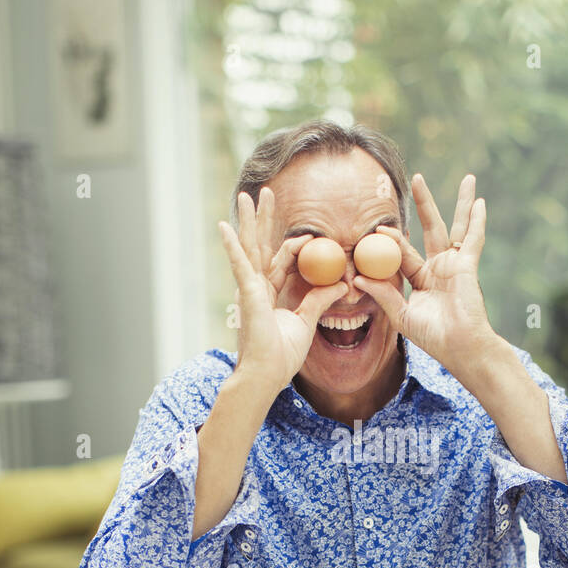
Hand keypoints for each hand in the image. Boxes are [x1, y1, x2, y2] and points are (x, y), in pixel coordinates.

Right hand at [218, 188, 346, 393]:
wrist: (267, 375)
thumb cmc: (281, 356)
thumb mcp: (307, 322)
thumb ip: (320, 300)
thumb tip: (342, 285)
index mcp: (271, 292)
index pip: (284, 260)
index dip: (298, 245)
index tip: (314, 236)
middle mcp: (258, 287)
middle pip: (262, 245)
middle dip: (264, 218)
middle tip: (266, 192)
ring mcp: (250, 289)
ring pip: (250, 247)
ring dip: (249, 220)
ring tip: (246, 195)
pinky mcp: (247, 295)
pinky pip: (240, 265)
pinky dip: (232, 246)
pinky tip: (225, 227)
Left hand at [353, 173, 497, 376]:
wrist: (460, 348)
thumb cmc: (433, 338)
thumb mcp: (401, 316)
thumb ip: (383, 295)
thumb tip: (358, 279)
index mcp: (421, 279)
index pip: (403, 253)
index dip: (390, 240)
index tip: (376, 227)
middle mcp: (439, 268)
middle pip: (431, 228)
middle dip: (425, 203)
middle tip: (417, 178)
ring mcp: (455, 265)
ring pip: (456, 227)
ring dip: (460, 202)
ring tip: (467, 179)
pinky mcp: (467, 267)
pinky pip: (472, 240)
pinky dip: (477, 222)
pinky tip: (481, 203)